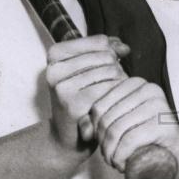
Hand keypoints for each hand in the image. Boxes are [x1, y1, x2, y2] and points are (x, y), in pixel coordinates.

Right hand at [45, 34, 129, 148]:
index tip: (106, 69)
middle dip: (116, 72)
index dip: (111, 54)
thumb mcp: (89, 68)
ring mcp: (63, 87)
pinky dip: (116, 98)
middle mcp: (55, 69)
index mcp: (55, 54)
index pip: (100, 41)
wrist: (68, 137)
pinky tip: (108, 108)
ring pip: (112, 72)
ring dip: (118, 85)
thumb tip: (123, 47)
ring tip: (107, 98)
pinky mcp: (74, 105)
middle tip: (107, 89)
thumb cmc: (82, 99)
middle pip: (108, 57)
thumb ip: (107, 51)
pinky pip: (110, 91)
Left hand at [89, 78, 178, 178]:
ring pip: (116, 129)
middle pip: (106, 117)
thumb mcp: (119, 129)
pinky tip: (122, 166)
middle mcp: (149, 89)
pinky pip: (129, 139)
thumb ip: (99, 124)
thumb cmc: (145, 144)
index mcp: (136, 84)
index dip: (94, 129)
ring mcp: (158, 105)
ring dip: (110, 153)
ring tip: (114, 163)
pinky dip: (120, 157)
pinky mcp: (164, 124)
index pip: (99, 104)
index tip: (102, 144)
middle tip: (109, 158)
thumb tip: (84, 128)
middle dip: (102, 143)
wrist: (176, 163)